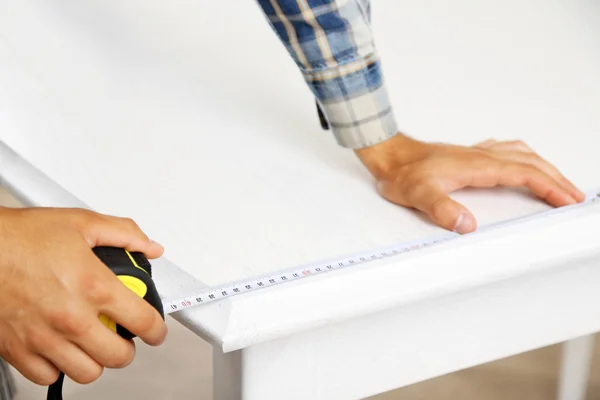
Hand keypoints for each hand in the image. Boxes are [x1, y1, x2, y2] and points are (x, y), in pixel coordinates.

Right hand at [0, 207, 166, 385]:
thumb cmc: (21, 237)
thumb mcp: (82, 223)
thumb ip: (124, 234)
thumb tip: (150, 247)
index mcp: (94, 286)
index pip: (143, 321)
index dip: (157, 330)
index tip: (156, 332)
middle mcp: (71, 317)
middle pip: (118, 356)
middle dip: (127, 348)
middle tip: (122, 335)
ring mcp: (44, 337)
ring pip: (87, 373)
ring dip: (95, 360)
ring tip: (92, 342)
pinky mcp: (17, 350)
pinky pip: (48, 377)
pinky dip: (58, 367)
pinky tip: (60, 347)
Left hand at [355, 134, 584, 233]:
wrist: (390, 154)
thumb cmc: (402, 173)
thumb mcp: (418, 195)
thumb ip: (442, 209)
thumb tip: (466, 225)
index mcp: (478, 166)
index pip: (525, 174)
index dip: (550, 187)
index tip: (568, 200)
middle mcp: (482, 156)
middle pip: (531, 163)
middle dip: (557, 179)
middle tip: (574, 195)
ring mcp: (476, 153)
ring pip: (521, 154)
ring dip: (544, 166)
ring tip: (558, 180)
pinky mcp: (468, 154)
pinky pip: (506, 151)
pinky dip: (524, 158)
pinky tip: (521, 161)